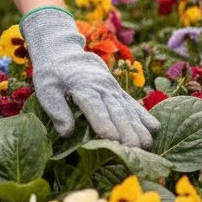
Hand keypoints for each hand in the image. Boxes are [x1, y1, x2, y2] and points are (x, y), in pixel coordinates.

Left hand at [20, 8, 160, 148]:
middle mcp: (102, 88)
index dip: (103, 122)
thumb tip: (66, 132)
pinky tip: (155, 129)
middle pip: (116, 110)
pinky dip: (144, 116)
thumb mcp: (46, 88)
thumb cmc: (52, 74)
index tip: (111, 139)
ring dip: (138, 126)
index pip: (95, 106)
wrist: (63, 52)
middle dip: (126, 130)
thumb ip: (56, 109)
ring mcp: (112, 89)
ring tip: (147, 145)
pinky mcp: (118, 91)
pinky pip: (133, 103)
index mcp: (82, 87)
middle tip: (134, 149)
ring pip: (128, 109)